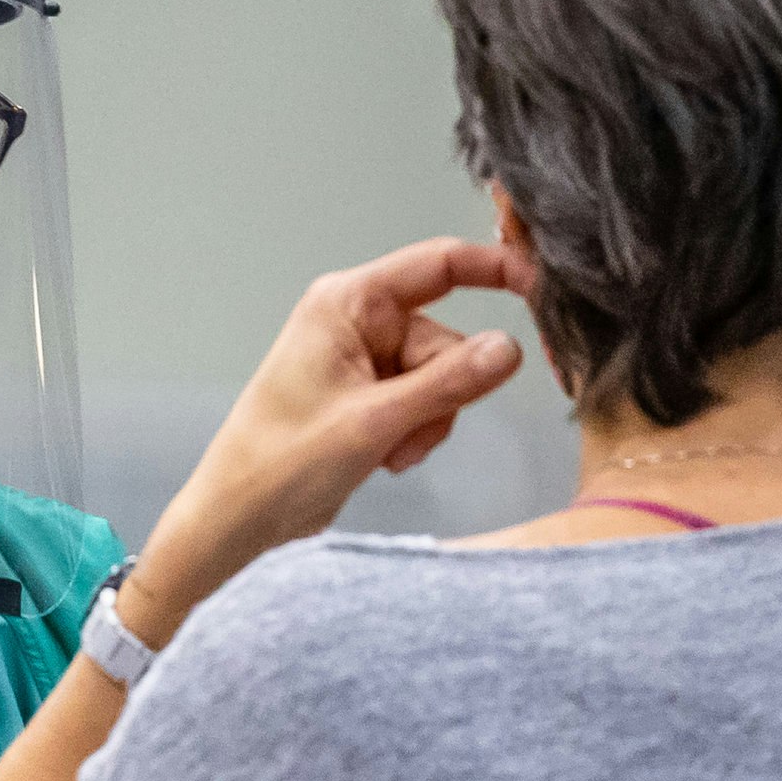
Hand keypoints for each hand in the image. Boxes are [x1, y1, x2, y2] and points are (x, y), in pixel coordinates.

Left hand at [133, 238, 526, 621]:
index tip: (539, 285)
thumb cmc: (283, 461)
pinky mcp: (369, 394)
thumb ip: (448, 383)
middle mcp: (357, 321)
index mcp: (347, 303)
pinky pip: (426, 402)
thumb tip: (510, 348)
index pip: (437, 265)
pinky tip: (384, 455)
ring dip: (428, 420)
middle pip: (447, 340)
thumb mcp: (376, 420)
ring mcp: (363, 359)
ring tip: (385, 447)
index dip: (493, 268)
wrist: (242, 514)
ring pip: (443, 378)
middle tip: (402, 428)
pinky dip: (416, 431)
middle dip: (442, 392)